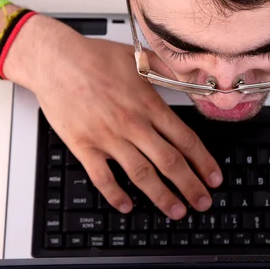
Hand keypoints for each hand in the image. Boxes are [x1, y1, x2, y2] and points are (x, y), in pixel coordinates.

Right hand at [4, 16, 222, 219]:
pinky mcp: (84, 145)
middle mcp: (133, 124)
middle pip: (169, 162)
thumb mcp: (139, 57)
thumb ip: (167, 70)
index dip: (203, 162)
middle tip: (203, 203)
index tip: (214, 178)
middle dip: (190, 186)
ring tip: (176, 211)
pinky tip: (126, 206)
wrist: (55, 60)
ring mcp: (108, 137)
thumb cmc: (95, 57)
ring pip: (141, 174)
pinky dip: (115, 194)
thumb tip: (192, 76)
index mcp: (149, 105)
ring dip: (161, 196)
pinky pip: (102, 177)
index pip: (185, 139)